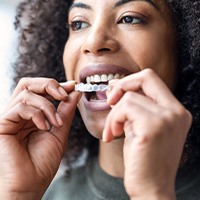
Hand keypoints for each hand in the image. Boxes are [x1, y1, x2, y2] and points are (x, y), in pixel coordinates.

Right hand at [0, 78, 80, 198]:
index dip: (57, 85)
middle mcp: (20, 113)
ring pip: (27, 93)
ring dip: (47, 105)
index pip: (41, 90)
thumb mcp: (60, 131)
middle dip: (49, 85)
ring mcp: (11, 118)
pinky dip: (36, 114)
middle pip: (29, 84)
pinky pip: (20, 107)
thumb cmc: (43, 162)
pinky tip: (44, 127)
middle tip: (64, 95)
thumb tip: (74, 92)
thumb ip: (65, 111)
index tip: (73, 86)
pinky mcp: (3, 124)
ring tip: (55, 122)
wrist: (31, 183)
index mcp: (33, 114)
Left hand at [103, 69, 191, 198]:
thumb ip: (131, 106)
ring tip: (112, 130)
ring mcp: (167, 118)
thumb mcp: (139, 127)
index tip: (115, 92)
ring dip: (113, 114)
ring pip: (128, 97)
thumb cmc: (144, 159)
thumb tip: (114, 88)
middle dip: (122, 84)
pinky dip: (113, 120)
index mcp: (175, 110)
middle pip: (146, 77)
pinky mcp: (153, 127)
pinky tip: (112, 134)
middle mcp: (176, 111)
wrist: (151, 188)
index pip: (152, 79)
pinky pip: (124, 109)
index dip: (130, 81)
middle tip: (110, 100)